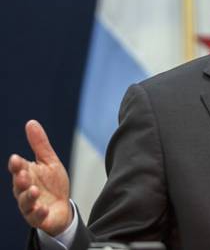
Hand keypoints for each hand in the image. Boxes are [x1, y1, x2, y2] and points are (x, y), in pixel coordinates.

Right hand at [8, 120, 72, 235]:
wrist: (62, 207)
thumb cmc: (52, 183)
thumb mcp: (49, 161)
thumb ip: (40, 144)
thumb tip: (31, 122)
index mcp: (26, 175)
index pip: (18, 169)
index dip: (16, 165)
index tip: (16, 158)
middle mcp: (24, 191)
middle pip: (18, 186)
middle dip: (19, 181)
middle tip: (23, 175)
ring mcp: (30, 205)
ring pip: (24, 202)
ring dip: (28, 197)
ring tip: (34, 191)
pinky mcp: (39, 218)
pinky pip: (36, 217)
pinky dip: (38, 213)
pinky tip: (43, 208)